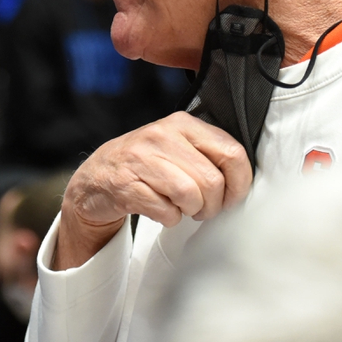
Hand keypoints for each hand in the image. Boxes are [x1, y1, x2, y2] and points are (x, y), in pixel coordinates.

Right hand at [53, 112, 251, 269]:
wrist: (96, 178)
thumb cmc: (146, 164)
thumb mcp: (178, 147)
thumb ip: (209, 154)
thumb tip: (244, 182)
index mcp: (183, 124)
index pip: (232, 152)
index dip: (240, 184)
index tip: (233, 198)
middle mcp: (162, 135)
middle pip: (212, 181)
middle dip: (213, 205)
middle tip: (203, 209)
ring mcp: (141, 159)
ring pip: (190, 196)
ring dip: (191, 211)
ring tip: (182, 208)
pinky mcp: (126, 184)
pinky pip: (166, 211)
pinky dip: (169, 218)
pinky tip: (162, 210)